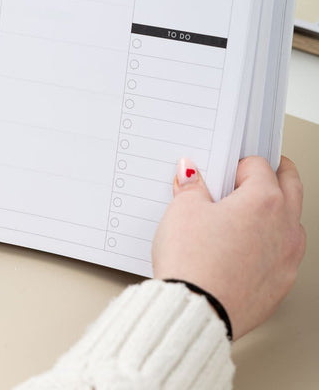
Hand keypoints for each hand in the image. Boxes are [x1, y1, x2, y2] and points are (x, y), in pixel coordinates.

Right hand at [152, 155, 305, 339]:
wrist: (196, 311)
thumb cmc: (193, 261)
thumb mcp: (183, 210)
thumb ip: (191, 187)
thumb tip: (191, 175)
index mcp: (264, 201)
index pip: (258, 165)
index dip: (236, 164)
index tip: (223, 170)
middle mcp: (285, 227)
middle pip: (290, 186)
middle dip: (275, 173)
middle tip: (256, 171)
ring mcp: (287, 259)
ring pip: (292, 222)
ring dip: (277, 211)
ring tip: (246, 213)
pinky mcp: (280, 285)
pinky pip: (283, 255)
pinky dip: (269, 244)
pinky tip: (242, 248)